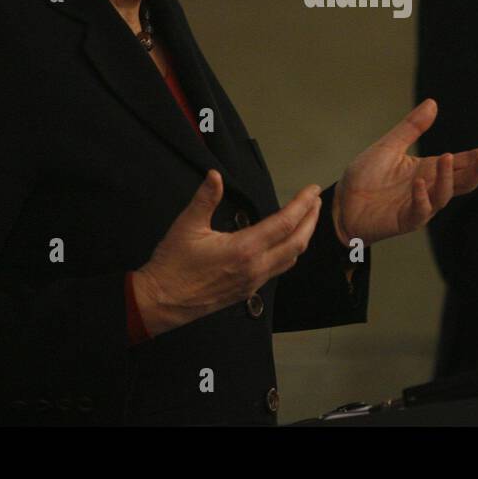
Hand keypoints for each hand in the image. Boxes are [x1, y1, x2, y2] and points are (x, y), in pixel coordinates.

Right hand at [130, 170, 320, 335]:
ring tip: (307, 219)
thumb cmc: (172, 264)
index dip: (302, 205)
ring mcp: (254, 281)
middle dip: (311, 220)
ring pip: (290, 259)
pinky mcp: (248, 291)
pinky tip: (285, 243)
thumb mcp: (187, 226)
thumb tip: (215, 175)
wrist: (161, 302)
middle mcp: (255, 267)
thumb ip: (205, 198)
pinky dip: (289, 252)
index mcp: (244, 249)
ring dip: (303, 237)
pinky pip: (278, 270)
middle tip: (316, 201)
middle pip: (297, 243)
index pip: (284, 223)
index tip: (312, 190)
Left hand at [332, 98, 477, 245]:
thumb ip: (412, 127)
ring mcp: (420, 206)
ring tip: (446, 157)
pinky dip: (423, 198)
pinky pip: (420, 211)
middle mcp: (430, 187)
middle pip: (463, 180)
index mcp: (429, 169)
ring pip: (445, 195)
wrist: (342, 203)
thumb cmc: (366, 176)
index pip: (463, 162)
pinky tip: (420, 184)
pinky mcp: (405, 220)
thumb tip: (433, 102)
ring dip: (448, 178)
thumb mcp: (389, 146)